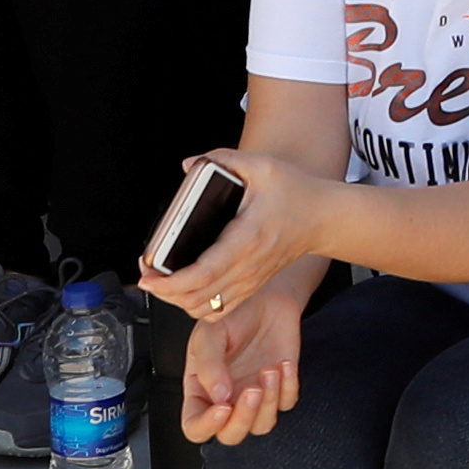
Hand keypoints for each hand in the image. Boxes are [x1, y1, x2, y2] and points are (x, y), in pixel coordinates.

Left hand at [141, 147, 337, 331]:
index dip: (171, 280)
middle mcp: (248, 266)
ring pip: (207, 309)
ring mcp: (251, 280)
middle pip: (199, 298)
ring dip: (179, 301)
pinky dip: (197, 305)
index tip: (148, 274)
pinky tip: (185, 290)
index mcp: (247, 238)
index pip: (204, 272)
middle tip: (146, 275)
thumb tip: (189, 165)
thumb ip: (223, 159)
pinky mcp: (252, 286)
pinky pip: (220, 310)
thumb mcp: (261, 166)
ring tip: (162, 282)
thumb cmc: (295, 192)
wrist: (323, 218)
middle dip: (164, 293)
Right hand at [174, 272, 313, 443]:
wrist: (265, 296)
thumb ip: (209, 367)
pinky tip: (282, 364)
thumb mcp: (209, 335)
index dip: (206, 426)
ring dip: (268, 402)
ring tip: (269, 370)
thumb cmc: (230, 314)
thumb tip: (219, 398)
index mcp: (201, 390)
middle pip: (231, 435)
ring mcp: (255, 395)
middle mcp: (227, 399)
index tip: (222, 407)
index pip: (195, 427)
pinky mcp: (281, 387)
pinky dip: (288, 387)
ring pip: (262, 425)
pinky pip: (287, 403)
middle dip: (243, 419)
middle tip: (251, 390)